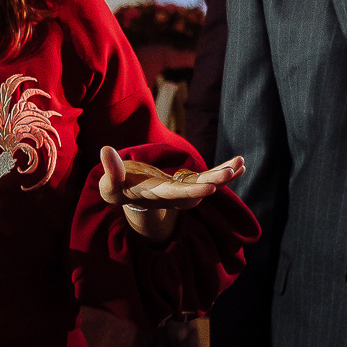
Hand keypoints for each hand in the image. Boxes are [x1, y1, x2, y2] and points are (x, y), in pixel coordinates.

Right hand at [97, 147, 244, 242]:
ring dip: (223, 175)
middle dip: (214, 182)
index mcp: (153, 196)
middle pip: (196, 191)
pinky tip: (240, 164)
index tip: (210, 189)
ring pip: (206, 184)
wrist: (127, 195)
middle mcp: (171, 196)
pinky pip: (209, 178)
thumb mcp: (109, 184)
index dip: (192, 193)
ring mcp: (181, 191)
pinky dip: (224, 171)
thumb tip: (105, 149)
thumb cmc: (116, 188)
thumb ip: (110, 171)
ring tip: (240, 163)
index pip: (174, 195)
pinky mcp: (186, 183)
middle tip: (230, 172)